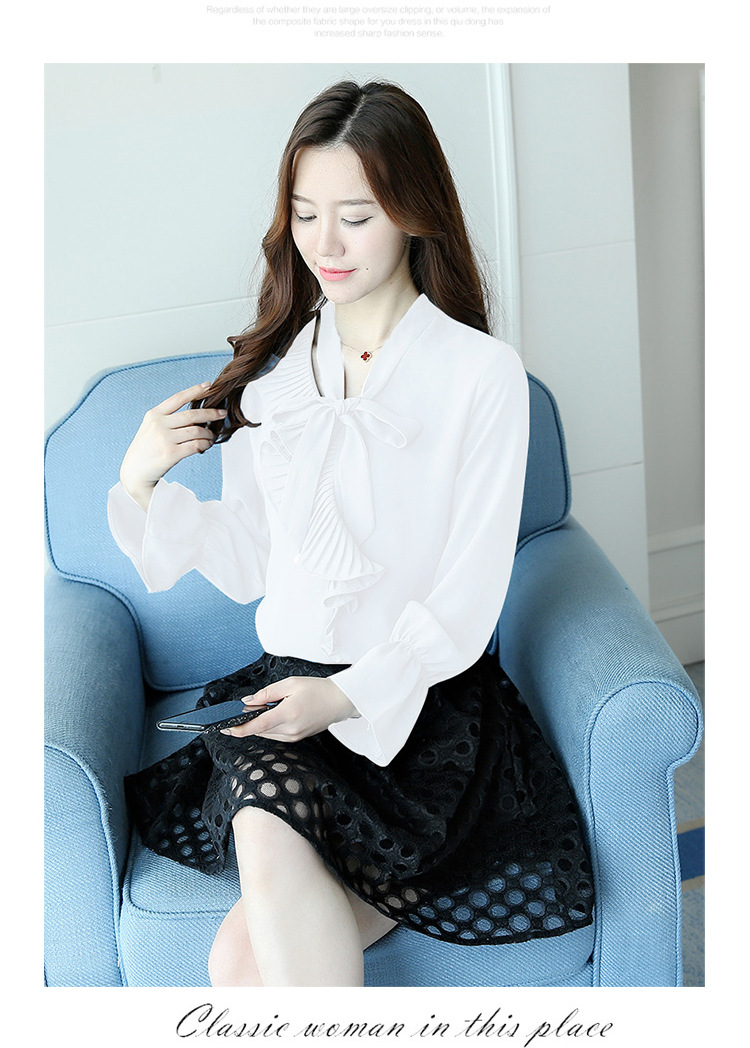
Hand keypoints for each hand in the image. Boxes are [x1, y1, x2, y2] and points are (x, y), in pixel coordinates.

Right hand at [119, 383, 226, 510]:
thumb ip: (168, 420)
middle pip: (192, 414)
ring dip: (208, 434)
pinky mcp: (171, 453)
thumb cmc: (146, 450)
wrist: (134, 473)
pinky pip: (196, 445)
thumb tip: (196, 417)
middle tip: (222, 413)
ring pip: (197, 431)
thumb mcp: (151, 428)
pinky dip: (205, 445)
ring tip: (211, 437)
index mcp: (154, 415)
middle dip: (211, 413)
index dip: (195, 390)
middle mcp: (158, 424)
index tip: (209, 385)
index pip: (178, 398)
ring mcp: (164, 439)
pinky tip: (206, 446)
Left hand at [221, 676, 359, 742]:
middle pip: (259, 730)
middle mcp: (291, 730)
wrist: (340, 700)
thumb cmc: (319, 690)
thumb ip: (267, 693)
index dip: (238, 728)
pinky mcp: (297, 738)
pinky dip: (269, 726)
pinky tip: (273, 715)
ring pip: (266, 733)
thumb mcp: (290, 684)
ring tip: (262, 708)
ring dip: (259, 723)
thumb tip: (249, 701)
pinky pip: (276, 734)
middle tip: (246, 707)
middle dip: (249, 721)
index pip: (257, 726)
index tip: (226, 728)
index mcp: (288, 714)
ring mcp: (294, 736)